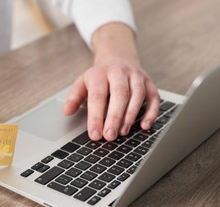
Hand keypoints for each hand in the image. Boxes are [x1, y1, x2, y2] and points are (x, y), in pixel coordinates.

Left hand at [63, 22, 159, 140]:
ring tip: (123, 132)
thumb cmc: (99, 76)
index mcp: (100, 73)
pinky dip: (151, 112)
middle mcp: (120, 72)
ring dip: (131, 115)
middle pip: (119, 95)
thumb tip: (66, 112)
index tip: (94, 134)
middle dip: (114, 117)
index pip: (98, 96)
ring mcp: (137, 76)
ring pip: (137, 95)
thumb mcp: (82, 82)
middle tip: (110, 136)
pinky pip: (154, 97)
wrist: (118, 56)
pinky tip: (145, 126)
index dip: (96, 116)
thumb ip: (74, 96)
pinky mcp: (149, 83)